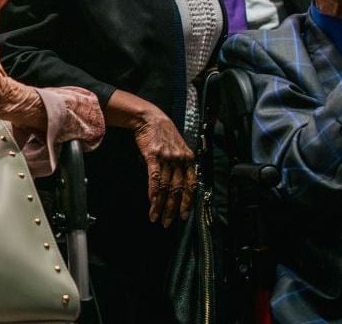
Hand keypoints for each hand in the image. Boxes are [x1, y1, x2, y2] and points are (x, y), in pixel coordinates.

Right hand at [131, 105, 196, 226]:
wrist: (150, 118)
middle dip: (173, 209)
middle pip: (178, 189)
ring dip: (160, 204)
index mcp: (188, 159)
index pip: (191, 185)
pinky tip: (151, 202)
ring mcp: (167, 158)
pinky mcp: (153, 156)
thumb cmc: (163, 134)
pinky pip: (155, 178)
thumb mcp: (178, 147)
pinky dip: (153, 192)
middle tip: (168, 223)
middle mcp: (180, 160)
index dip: (188, 202)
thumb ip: (180, 164)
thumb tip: (178, 185)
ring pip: (166, 187)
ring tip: (156, 217)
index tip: (184, 216)